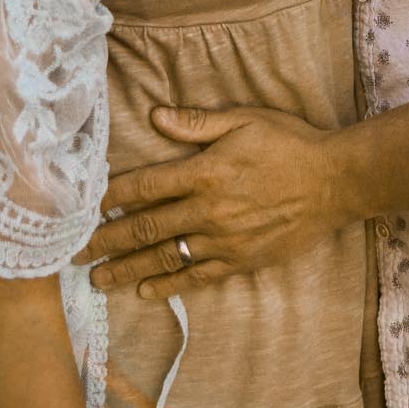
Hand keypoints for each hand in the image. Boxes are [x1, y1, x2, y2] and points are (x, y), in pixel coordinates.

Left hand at [73, 106, 346, 299]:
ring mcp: (224, 240)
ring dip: (127, 268)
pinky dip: (169, 286)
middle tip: (74, 253)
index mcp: (205, 172)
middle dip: (106, 240)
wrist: (335, 182)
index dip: (110, 197)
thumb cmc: (289, 143)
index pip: (144, 186)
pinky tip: (145, 291)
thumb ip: (196, 123)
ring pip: (165, 257)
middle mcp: (208, 210)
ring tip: (97, 278)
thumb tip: (154, 116)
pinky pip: (198, 277)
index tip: (82, 206)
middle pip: (145, 227)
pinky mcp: (242, 261)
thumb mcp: (244, 120)